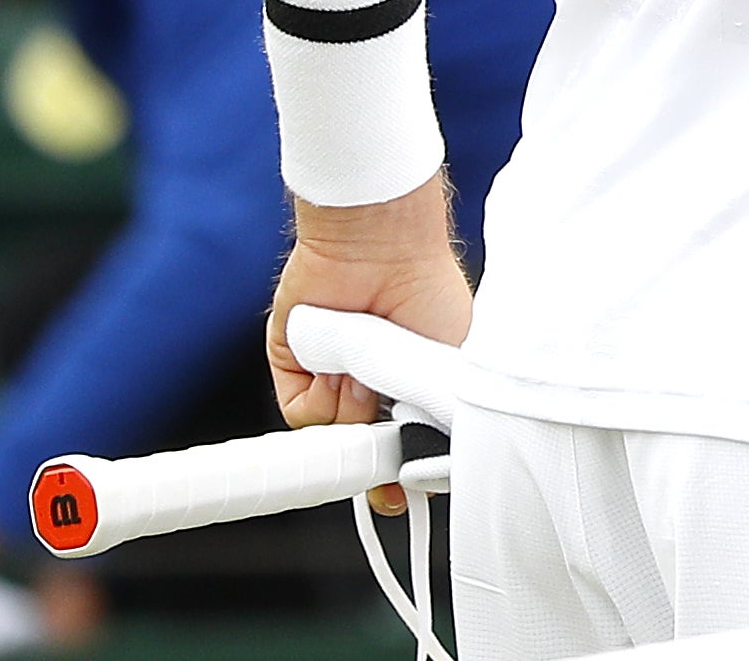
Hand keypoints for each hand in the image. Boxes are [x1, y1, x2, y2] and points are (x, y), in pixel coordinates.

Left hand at [268, 173, 471, 514]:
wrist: (380, 251)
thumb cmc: (430, 293)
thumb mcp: (452, 365)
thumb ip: (438, 416)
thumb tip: (430, 469)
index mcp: (407, 382)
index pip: (398, 444)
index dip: (397, 473)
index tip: (399, 496)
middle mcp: (367, 384)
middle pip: (362, 448)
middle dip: (373, 453)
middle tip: (389, 446)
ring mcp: (331, 377)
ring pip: (334, 434)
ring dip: (354, 410)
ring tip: (371, 368)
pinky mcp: (296, 367)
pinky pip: (302, 416)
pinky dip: (322, 397)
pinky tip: (340, 364)